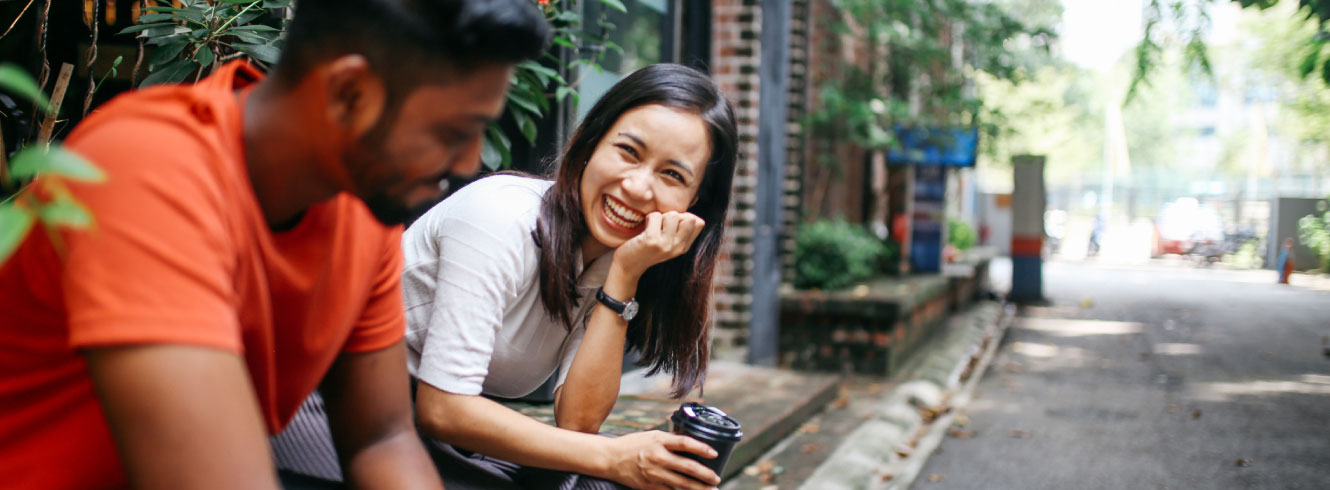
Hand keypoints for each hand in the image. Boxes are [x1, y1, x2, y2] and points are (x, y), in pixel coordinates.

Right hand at [602, 430, 720, 489]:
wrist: (611, 458)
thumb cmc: (633, 444)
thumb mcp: (652, 436)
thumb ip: (671, 439)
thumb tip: (693, 442)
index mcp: (659, 441)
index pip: (684, 443)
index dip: (701, 448)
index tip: (714, 453)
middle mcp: (658, 457)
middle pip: (687, 467)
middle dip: (706, 474)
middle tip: (717, 478)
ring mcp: (654, 474)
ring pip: (682, 484)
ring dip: (699, 488)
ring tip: (712, 489)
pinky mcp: (650, 486)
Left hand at [613, 211, 704, 277]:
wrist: (628, 266)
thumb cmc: (647, 250)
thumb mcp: (668, 243)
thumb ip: (682, 231)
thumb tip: (694, 217)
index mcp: (683, 247)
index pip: (699, 223)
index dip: (685, 217)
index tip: (671, 224)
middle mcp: (678, 247)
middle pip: (689, 217)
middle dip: (674, 216)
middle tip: (661, 225)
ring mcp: (666, 244)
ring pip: (673, 215)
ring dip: (660, 216)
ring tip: (652, 227)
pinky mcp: (652, 241)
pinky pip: (656, 216)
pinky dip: (649, 218)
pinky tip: (644, 229)